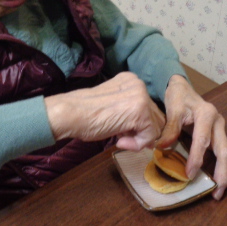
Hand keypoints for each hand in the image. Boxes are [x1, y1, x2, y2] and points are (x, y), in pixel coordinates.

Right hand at [45, 72, 165, 150]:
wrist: (71, 114)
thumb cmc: (86, 114)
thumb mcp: (113, 106)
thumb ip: (131, 112)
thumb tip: (151, 135)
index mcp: (131, 80)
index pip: (148, 107)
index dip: (138, 124)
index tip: (120, 130)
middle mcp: (139, 84)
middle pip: (156, 116)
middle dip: (141, 131)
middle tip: (121, 136)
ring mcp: (141, 97)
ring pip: (156, 127)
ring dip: (139, 138)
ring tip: (119, 138)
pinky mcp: (141, 112)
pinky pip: (150, 136)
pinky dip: (137, 144)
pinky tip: (119, 141)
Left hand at [156, 75, 226, 199]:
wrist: (184, 89)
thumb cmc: (178, 99)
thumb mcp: (172, 109)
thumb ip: (169, 128)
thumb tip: (162, 147)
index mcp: (206, 114)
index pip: (203, 140)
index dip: (197, 158)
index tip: (190, 175)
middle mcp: (218, 122)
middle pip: (225, 150)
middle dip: (224, 172)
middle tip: (219, 191)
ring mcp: (222, 130)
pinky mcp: (223, 135)